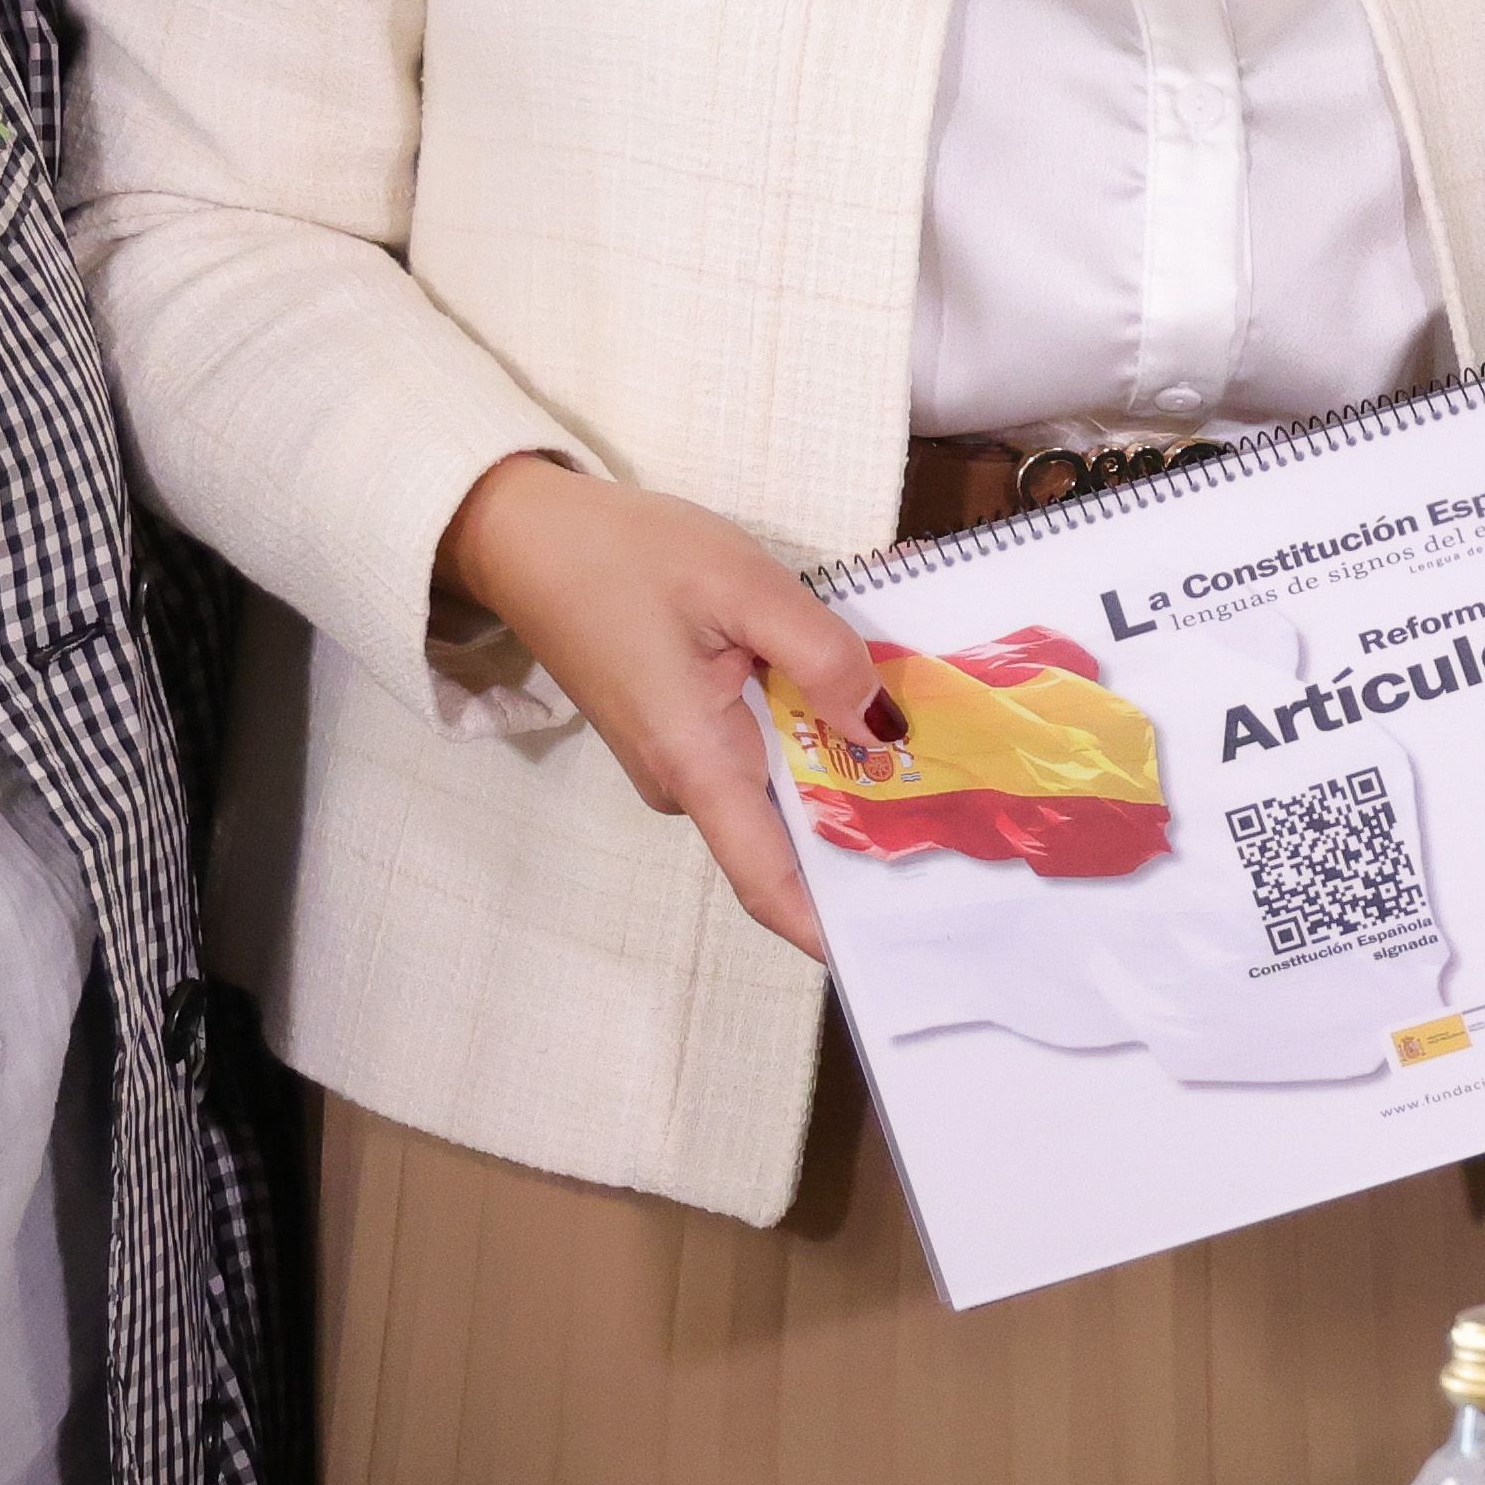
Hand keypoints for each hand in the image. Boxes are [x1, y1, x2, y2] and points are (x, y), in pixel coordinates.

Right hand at [433, 451, 889, 958]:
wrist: (523, 537)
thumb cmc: (624, 556)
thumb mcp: (741, 584)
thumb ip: (821, 655)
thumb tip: (884, 728)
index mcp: (696, 763)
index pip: (768, 881)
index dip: (829, 927)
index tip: (894, 947)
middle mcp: (685, 783)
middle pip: (789, 834)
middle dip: (867, 827)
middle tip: (960, 809)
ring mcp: (678, 762)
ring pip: (778, 787)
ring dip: (842, 771)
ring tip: (931, 744)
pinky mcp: (678, 734)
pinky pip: (756, 755)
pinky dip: (808, 738)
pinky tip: (858, 704)